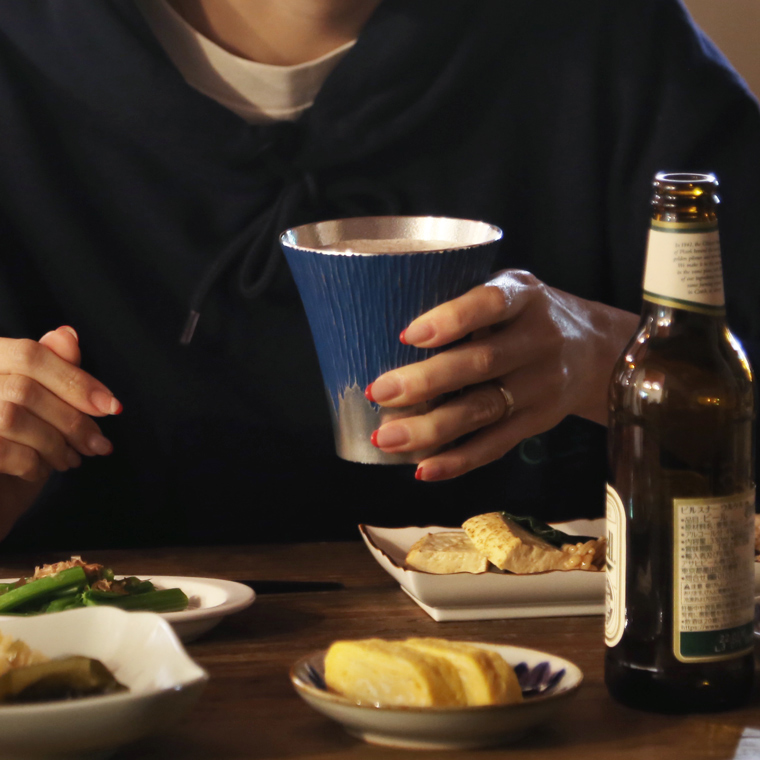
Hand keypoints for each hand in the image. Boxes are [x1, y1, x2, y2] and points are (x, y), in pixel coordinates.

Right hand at [0, 326, 121, 537]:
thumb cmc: (18, 450)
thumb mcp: (43, 409)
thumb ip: (54, 371)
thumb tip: (68, 334)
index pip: (29, 354)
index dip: (75, 379)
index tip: (112, 407)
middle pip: (25, 388)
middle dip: (72, 420)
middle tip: (99, 444)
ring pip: (12, 417)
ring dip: (55, 443)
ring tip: (72, 460)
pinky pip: (3, 450)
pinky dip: (33, 464)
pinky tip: (42, 471)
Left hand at [365, 270, 638, 480]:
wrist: (598, 352)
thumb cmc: (529, 314)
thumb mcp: (511, 288)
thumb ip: (467, 302)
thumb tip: (386, 329)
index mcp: (524, 298)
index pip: (490, 304)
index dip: (451, 320)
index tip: (408, 335)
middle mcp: (538, 341)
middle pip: (481, 364)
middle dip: (426, 381)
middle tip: (380, 392)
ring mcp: (540, 387)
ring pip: (483, 410)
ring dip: (432, 428)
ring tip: (386, 437)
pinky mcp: (536, 422)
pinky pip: (496, 444)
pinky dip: (458, 459)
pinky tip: (423, 468)